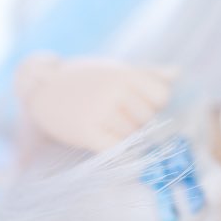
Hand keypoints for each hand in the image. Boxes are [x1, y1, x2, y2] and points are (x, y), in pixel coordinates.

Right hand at [17, 54, 177, 151]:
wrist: (42, 87)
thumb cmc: (84, 78)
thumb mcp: (115, 69)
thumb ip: (148, 73)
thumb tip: (178, 73)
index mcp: (125, 74)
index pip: (162, 97)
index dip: (153, 104)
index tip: (138, 104)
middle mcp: (116, 91)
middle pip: (147, 119)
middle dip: (137, 122)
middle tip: (118, 116)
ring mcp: (101, 111)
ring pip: (132, 136)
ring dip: (124, 136)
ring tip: (106, 126)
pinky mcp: (86, 131)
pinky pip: (116, 149)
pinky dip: (117, 150)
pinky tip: (106, 142)